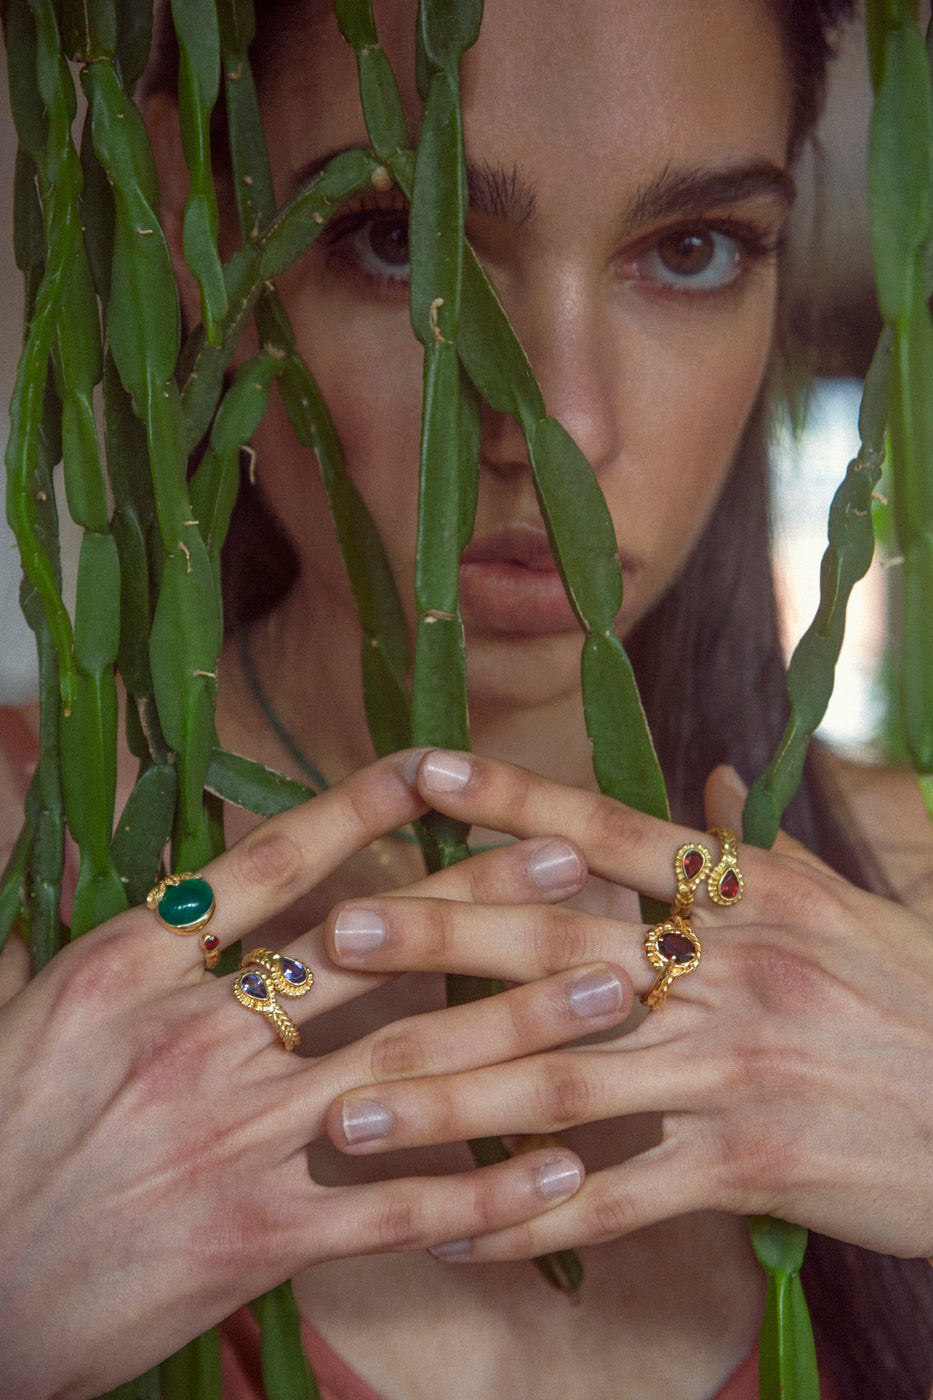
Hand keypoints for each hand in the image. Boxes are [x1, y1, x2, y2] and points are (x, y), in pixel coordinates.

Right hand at [0, 750, 624, 1399]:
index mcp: (129, 967)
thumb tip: (188, 873)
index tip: (442, 768)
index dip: (363, 808)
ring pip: (404, 1066)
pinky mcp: (253, 1239)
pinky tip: (559, 1170)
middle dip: (480, 901)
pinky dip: (482, 1191)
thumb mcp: (35, 1007)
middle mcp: (189, 1038)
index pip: (269, 865)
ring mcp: (228, 1140)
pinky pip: (392, 1207)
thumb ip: (120, 937)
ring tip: (610, 987)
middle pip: (368, 953)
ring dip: (517, 1023)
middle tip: (571, 859)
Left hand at [322, 749, 932, 1263]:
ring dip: (448, 1101)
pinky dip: (529, 1220)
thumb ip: (758, 846)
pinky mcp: (752, 1167)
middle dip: (441, 938)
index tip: (420, 772)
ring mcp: (740, 1070)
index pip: (610, 831)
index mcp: (753, 894)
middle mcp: (735, 968)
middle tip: (335, 933)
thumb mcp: (846, 901)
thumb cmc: (918, 995)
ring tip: (347, 1116)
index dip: (514, 797)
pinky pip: (619, 1197)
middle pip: (562, 947)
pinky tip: (449, 1232)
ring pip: (566, 1083)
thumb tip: (706, 776)